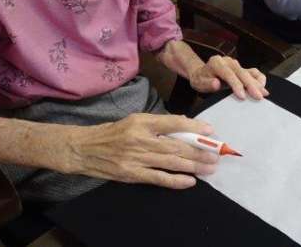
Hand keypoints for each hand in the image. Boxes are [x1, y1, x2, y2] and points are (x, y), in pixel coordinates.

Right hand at [72, 113, 218, 188]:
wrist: (84, 149)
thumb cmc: (113, 132)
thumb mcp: (135, 120)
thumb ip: (158, 123)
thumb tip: (184, 125)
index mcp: (142, 122)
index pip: (172, 123)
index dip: (193, 126)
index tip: (210, 130)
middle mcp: (140, 139)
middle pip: (176, 145)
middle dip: (198, 151)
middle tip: (216, 154)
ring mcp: (136, 158)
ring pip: (171, 162)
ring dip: (193, 166)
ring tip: (209, 167)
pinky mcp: (132, 174)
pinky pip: (158, 178)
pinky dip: (176, 180)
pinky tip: (190, 181)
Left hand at [189, 55, 267, 99]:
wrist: (202, 73)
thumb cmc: (201, 79)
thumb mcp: (199, 83)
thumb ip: (207, 83)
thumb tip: (216, 84)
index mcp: (216, 63)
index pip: (228, 73)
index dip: (236, 84)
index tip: (242, 96)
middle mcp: (228, 61)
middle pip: (241, 72)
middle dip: (251, 85)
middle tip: (258, 97)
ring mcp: (236, 64)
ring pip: (249, 72)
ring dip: (257, 83)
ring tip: (263, 94)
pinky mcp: (241, 68)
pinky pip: (253, 71)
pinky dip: (259, 79)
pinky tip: (262, 88)